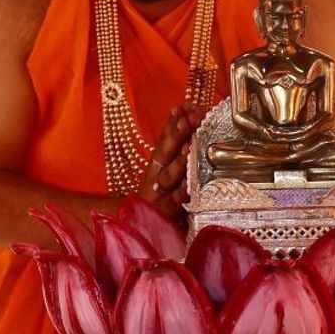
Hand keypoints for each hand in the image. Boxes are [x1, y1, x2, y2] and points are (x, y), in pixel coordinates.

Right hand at [138, 105, 204, 221]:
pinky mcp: (166, 211)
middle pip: (164, 152)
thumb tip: (191, 116)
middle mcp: (156, 174)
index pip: (164, 137)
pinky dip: (182, 192)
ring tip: (189, 147)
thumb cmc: (163, 195)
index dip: (172, 122)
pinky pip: (175, 200)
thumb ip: (179, 147)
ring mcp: (160, 193)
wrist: (142, 227)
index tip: (181, 106)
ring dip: (178, 160)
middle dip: (175, 135)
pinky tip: (190, 184)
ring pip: (168, 175)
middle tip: (186, 119)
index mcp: (158, 162)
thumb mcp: (169, 170)